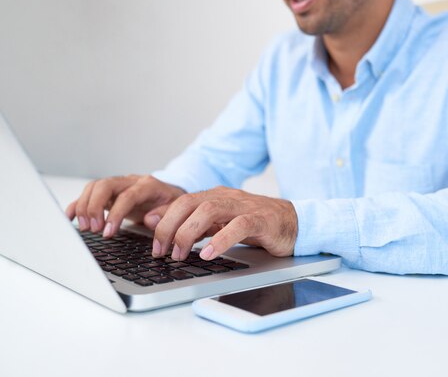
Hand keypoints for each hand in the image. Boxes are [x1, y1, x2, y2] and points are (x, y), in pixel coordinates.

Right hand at [65, 175, 185, 237]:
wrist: (170, 194)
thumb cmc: (171, 203)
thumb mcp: (176, 209)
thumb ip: (165, 214)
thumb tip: (149, 219)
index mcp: (148, 185)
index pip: (127, 196)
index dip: (115, 214)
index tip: (108, 232)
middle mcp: (130, 182)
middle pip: (105, 185)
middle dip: (95, 207)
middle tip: (93, 229)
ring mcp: (118, 186)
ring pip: (94, 187)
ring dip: (85, 206)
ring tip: (85, 228)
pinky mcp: (108, 193)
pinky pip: (89, 194)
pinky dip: (77, 204)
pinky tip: (70, 217)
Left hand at [151, 186, 297, 261]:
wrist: (295, 223)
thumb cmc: (256, 224)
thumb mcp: (220, 223)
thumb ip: (192, 222)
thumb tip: (156, 222)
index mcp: (215, 196)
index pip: (181, 201)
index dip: (162, 220)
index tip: (151, 242)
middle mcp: (227, 197)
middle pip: (189, 202)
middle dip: (169, 226)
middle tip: (161, 251)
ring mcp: (244, 206)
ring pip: (210, 210)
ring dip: (189, 232)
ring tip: (180, 253)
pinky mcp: (261, 219)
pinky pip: (239, 225)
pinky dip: (221, 239)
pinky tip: (209, 253)